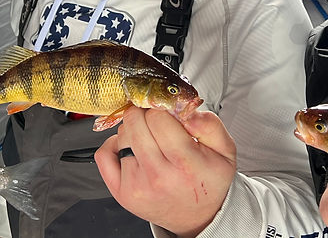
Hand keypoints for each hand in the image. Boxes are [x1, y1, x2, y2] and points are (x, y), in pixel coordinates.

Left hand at [95, 107, 236, 237]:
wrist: (198, 217)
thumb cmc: (208, 181)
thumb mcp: (224, 151)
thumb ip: (209, 124)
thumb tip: (185, 110)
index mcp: (185, 164)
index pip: (158, 117)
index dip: (162, 109)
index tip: (168, 115)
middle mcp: (158, 177)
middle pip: (135, 122)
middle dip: (146, 115)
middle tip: (157, 124)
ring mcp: (136, 186)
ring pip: (121, 135)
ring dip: (134, 131)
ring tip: (150, 141)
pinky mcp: (121, 193)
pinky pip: (103, 154)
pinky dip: (114, 145)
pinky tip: (131, 149)